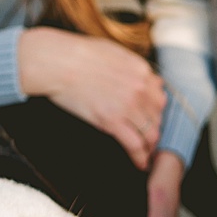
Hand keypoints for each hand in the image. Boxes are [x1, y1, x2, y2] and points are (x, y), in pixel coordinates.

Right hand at [18, 27, 164, 168]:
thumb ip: (133, 67)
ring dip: (150, 147)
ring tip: (147, 155)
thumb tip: (147, 78)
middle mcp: (140, 88)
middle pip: (157, 117)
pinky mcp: (112, 121)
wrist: (57, 62)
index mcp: (141, 70)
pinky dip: (140, 157)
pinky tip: (140, 164)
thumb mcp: (113, 52)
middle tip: (149, 141)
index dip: (155, 112)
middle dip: (154, 130)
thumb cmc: (77, 55)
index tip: (150, 120)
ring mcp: (128, 106)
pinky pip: (135, 145)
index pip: (159, 97)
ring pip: (151, 134)